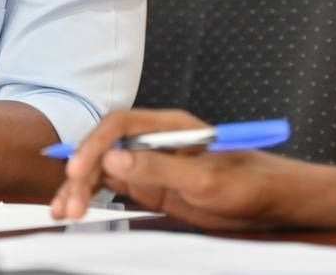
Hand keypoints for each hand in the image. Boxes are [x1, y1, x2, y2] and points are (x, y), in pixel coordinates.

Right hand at [49, 108, 300, 230]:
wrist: (272, 201)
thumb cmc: (248, 183)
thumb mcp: (205, 180)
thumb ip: (158, 168)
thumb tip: (113, 159)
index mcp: (168, 126)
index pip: (119, 125)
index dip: (94, 144)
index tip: (79, 170)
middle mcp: (153, 139)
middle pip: (104, 147)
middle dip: (81, 173)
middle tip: (69, 203)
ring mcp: (149, 162)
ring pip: (102, 168)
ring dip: (80, 188)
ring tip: (62, 211)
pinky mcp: (149, 184)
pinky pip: (111, 185)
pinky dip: (90, 196)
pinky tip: (73, 208)